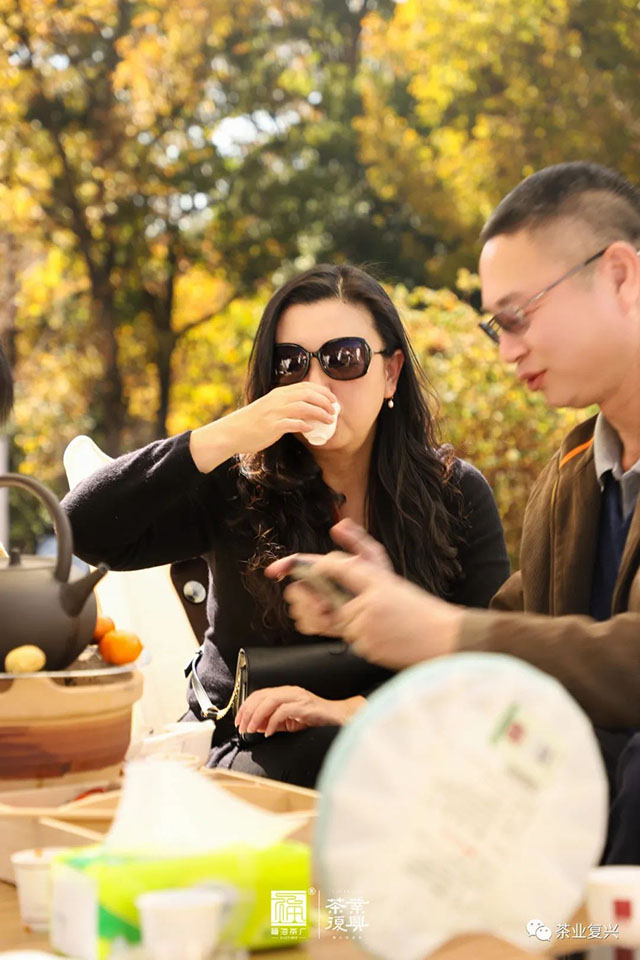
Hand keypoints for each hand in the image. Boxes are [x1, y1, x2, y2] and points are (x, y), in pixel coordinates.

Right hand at [189, 382, 337, 470]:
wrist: (233, 431)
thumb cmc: (252, 422)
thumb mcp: (269, 407)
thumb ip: (285, 406)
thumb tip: (305, 412)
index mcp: (278, 393)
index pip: (305, 387)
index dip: (322, 392)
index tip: (333, 400)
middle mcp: (278, 400)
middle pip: (308, 395)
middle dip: (325, 402)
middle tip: (335, 410)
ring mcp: (275, 413)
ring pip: (303, 408)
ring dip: (320, 413)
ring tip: (330, 420)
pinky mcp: (272, 427)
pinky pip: (293, 424)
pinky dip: (305, 426)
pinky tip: (312, 429)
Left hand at [234, 686, 364, 736]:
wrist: (337, 718)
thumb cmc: (315, 718)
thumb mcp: (289, 721)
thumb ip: (272, 721)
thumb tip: (254, 726)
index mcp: (285, 692)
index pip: (259, 694)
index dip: (246, 706)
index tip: (238, 720)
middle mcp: (290, 691)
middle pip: (261, 696)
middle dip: (248, 712)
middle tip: (242, 727)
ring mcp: (298, 697)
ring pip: (270, 701)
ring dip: (257, 717)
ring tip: (251, 730)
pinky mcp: (305, 707)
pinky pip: (283, 712)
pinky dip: (273, 723)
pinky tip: (269, 732)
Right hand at [265, 520, 392, 637]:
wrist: (390, 616)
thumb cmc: (384, 583)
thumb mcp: (374, 558)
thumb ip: (357, 540)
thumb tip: (339, 525)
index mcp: (329, 568)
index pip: (300, 564)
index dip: (285, 565)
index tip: (274, 571)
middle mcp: (321, 585)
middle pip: (295, 589)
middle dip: (305, 598)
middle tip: (324, 603)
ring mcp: (321, 605)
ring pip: (298, 608)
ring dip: (313, 613)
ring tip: (333, 613)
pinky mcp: (323, 623)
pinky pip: (306, 625)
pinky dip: (317, 625)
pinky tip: (332, 623)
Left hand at [296, 553, 463, 669]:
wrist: (444, 638)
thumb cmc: (422, 611)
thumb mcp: (394, 583)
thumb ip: (365, 569)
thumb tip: (341, 537)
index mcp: (380, 581)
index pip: (343, 568)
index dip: (326, 567)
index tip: (318, 567)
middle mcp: (371, 601)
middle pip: (338, 603)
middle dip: (345, 607)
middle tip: (370, 609)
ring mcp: (368, 626)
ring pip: (346, 625)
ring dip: (356, 625)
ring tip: (386, 625)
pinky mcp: (368, 647)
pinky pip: (355, 643)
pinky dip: (366, 641)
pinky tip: (387, 637)